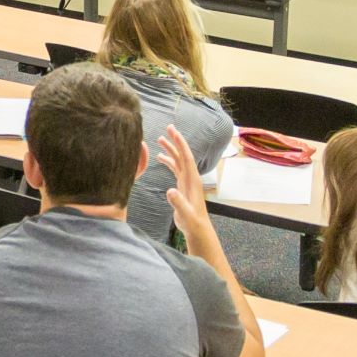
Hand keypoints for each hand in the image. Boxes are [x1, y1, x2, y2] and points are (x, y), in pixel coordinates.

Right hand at [154, 127, 223, 259]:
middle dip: (175, 141)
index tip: (173, 131)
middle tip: (167, 128)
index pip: (186, 157)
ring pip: (178, 161)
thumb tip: (170, 191)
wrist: (197, 228)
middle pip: (182, 155)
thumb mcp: (185, 213)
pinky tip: (160, 157)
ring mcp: (186, 181)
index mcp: (192, 180)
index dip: (180, 143)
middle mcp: (190, 177)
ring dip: (170, 149)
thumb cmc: (192, 221)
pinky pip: (175, 169)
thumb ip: (178, 202)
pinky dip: (168, 161)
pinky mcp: (182, 186)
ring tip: (160, 139)